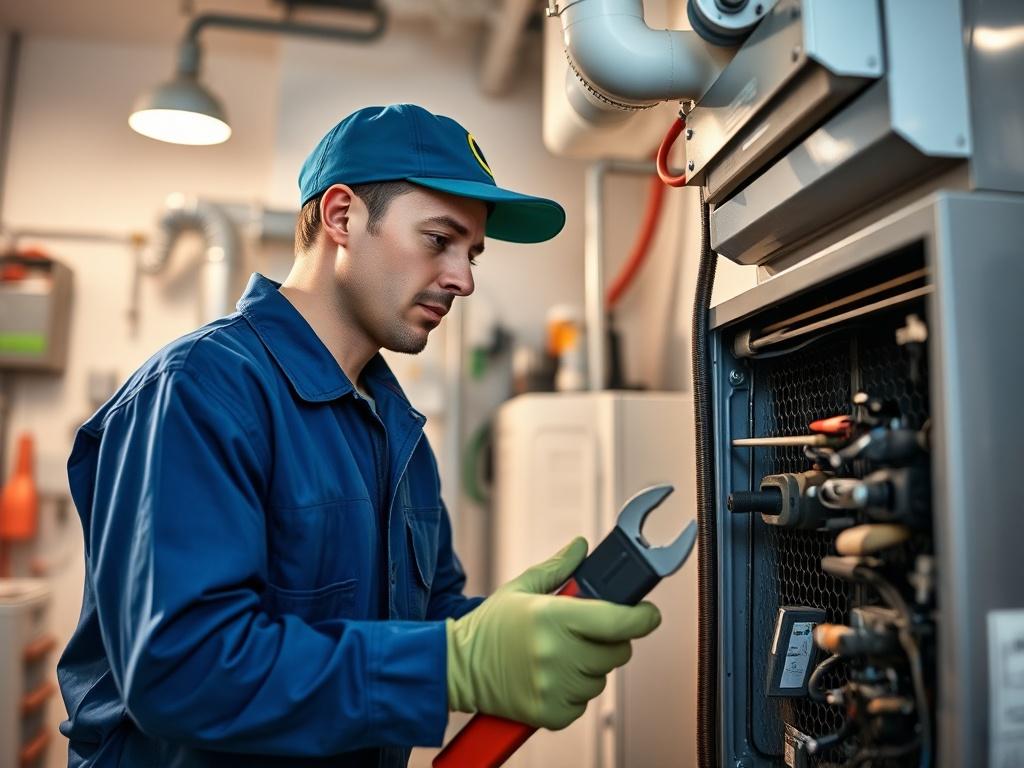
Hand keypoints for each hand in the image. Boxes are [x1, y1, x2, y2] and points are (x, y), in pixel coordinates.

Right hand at [446, 537, 661, 729]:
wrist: (456, 668)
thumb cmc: (488, 628)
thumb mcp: (520, 588)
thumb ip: (557, 568)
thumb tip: (580, 547)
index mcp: (552, 616)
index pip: (617, 620)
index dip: (642, 617)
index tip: (648, 613)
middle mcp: (556, 653)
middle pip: (617, 651)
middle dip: (609, 640)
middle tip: (585, 633)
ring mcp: (553, 686)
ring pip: (601, 678)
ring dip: (590, 667)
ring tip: (560, 655)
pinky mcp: (549, 714)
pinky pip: (583, 703)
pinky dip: (574, 692)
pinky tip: (551, 677)